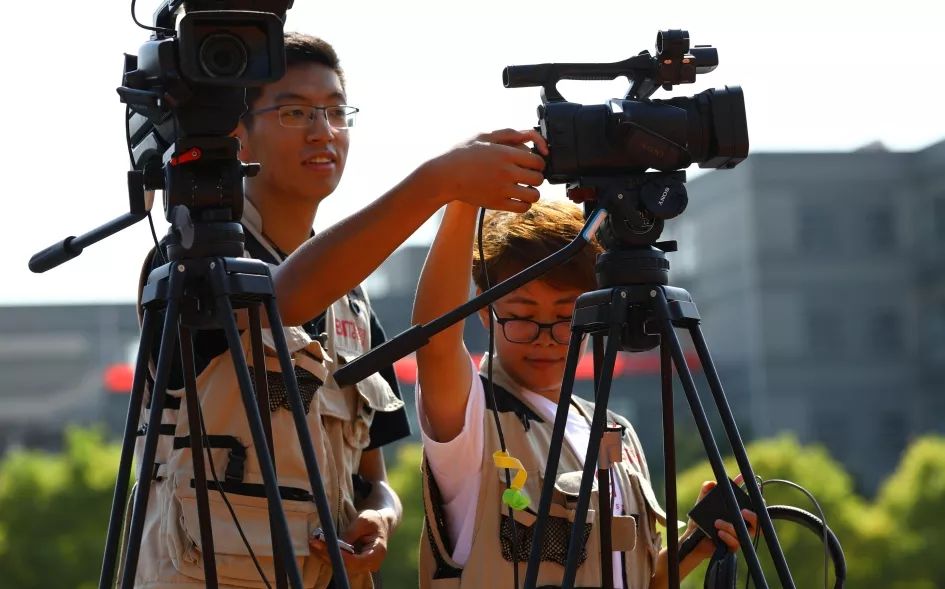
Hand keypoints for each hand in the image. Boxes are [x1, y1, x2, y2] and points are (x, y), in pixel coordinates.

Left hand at [309, 509, 390, 573]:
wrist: (381, 524)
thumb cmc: (374, 520)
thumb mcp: (363, 520)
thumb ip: (351, 533)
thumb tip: (335, 544)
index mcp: (377, 553)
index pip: (356, 561)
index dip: (340, 555)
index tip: (326, 545)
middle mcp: (371, 564)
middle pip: (347, 566)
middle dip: (329, 555)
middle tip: (314, 542)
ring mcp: (363, 566)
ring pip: (341, 566)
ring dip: (326, 555)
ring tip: (314, 542)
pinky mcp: (355, 564)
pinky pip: (340, 563)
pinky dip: (329, 555)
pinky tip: (318, 546)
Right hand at [420, 128, 547, 211]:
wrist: (445, 175)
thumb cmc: (463, 154)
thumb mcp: (484, 136)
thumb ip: (509, 134)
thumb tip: (529, 137)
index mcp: (506, 154)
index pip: (538, 161)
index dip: (540, 162)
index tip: (534, 164)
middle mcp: (506, 172)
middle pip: (538, 178)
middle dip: (537, 177)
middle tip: (530, 176)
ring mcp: (502, 189)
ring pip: (533, 195)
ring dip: (533, 192)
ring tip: (527, 189)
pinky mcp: (497, 203)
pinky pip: (522, 208)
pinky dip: (525, 204)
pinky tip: (519, 199)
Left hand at [681, 474, 758, 560]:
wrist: (692, 537)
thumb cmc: (700, 520)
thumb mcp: (702, 502)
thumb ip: (706, 490)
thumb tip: (711, 483)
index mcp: (737, 512)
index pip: (750, 503)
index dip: (754, 496)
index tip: (753, 489)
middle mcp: (741, 523)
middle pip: (758, 521)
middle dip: (753, 516)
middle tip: (743, 511)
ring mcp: (738, 536)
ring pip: (744, 532)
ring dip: (731, 526)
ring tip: (717, 522)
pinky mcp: (732, 546)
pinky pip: (735, 543)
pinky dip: (728, 536)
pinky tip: (719, 532)